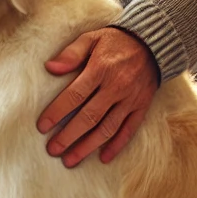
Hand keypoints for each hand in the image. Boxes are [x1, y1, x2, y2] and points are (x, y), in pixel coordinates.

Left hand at [36, 28, 159, 167]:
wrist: (154, 42)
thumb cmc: (116, 41)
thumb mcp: (92, 38)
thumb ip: (71, 53)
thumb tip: (50, 68)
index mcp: (101, 69)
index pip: (74, 95)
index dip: (57, 112)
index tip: (42, 126)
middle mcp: (116, 87)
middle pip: (89, 117)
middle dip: (69, 136)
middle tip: (52, 150)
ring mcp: (130, 99)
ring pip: (107, 128)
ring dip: (88, 147)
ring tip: (71, 160)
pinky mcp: (141, 106)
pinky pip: (129, 130)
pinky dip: (117, 145)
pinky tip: (103, 158)